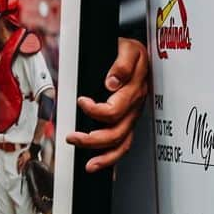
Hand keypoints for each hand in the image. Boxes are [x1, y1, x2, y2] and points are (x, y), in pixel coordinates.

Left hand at [67, 37, 149, 172]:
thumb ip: (122, 65)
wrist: (141, 53)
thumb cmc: (131, 51)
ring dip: (104, 157)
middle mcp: (134, 106)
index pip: (115, 110)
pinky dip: (112, 158)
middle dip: (93, 140)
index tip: (81, 101)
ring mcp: (133, 115)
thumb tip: (112, 82)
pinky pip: (124, 144)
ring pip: (122, 144)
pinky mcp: (129, 120)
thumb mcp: (129, 49)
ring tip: (88, 164)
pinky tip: (99, 163)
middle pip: (117, 133)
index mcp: (134, 89)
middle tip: (73, 137)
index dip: (95, 110)